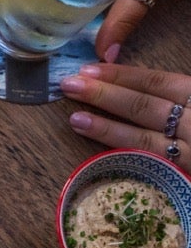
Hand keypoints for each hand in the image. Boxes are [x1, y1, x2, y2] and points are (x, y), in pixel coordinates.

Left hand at [60, 63, 190, 172]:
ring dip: (106, 128)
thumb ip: (178, 93)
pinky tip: (100, 156)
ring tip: (75, 119)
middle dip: (103, 95)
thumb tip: (135, 83)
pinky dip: (124, 158)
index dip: (121, 75)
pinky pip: (150, 168)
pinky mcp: (185, 177)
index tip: (88, 70)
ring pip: (144, 139)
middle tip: (69, 85)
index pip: (158, 82)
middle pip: (144, 107)